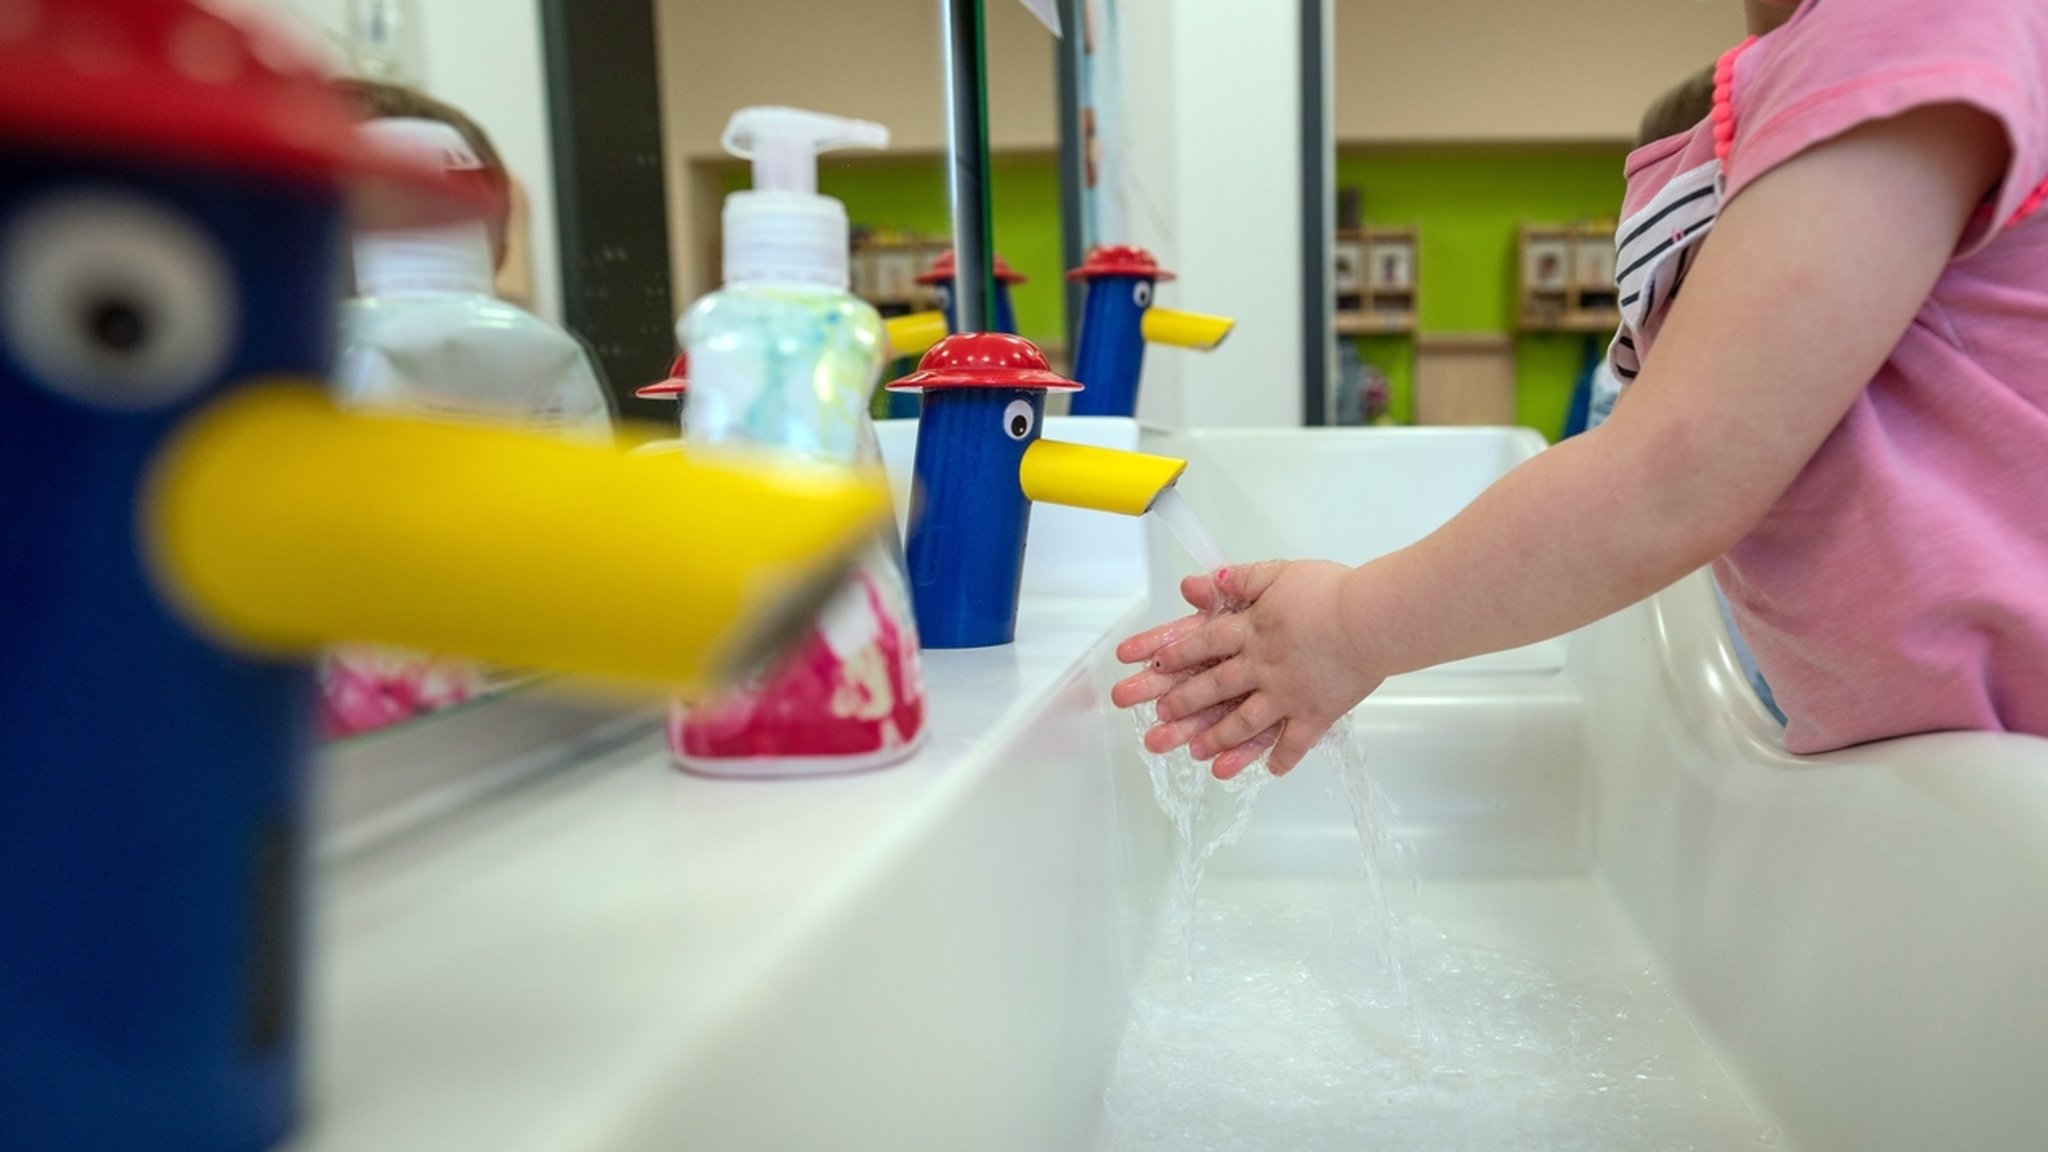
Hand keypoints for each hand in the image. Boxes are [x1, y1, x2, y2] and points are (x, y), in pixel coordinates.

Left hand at [1112, 560, 1383, 778]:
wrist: (1372, 620)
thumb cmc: (1332, 592)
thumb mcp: (1281, 573)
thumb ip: (1242, 578)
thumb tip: (1202, 583)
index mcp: (1252, 629)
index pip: (1204, 643)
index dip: (1176, 655)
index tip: (1154, 667)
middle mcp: (1262, 666)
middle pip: (1215, 687)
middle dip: (1183, 704)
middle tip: (1160, 717)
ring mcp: (1287, 695)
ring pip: (1244, 723)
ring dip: (1218, 739)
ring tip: (1197, 753)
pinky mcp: (1315, 714)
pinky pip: (1295, 743)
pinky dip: (1282, 759)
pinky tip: (1269, 772)